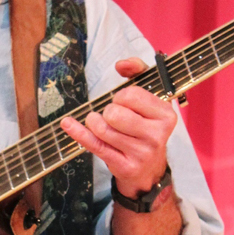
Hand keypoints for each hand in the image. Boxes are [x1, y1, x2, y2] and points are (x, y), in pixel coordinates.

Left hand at [61, 57, 176, 196]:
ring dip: (95, 123)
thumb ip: (138, 73)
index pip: (131, 95)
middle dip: (107, 111)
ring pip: (102, 129)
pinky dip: (78, 133)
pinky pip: (94, 145)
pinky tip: (68, 124)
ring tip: (101, 125)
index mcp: (166, 115)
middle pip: (114, 113)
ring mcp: (141, 153)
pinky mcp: (125, 166)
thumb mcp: (149, 100)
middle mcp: (157, 135)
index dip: (121, 97)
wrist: (149, 170)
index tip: (124, 103)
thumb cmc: (145, 128)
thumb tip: (122, 64)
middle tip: (114, 118)